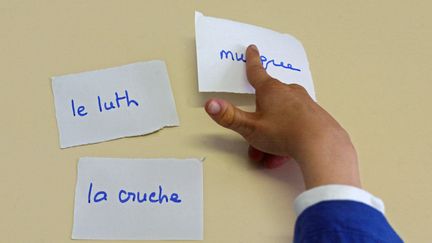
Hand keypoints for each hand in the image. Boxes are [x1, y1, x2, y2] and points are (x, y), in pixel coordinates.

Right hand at [205, 45, 360, 188]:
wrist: (322, 146)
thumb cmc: (285, 133)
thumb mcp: (250, 127)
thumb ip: (229, 116)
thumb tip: (211, 104)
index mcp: (270, 90)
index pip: (256, 72)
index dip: (251, 61)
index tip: (252, 49)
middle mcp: (289, 92)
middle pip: (268, 102)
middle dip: (259, 121)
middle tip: (255, 143)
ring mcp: (305, 103)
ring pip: (282, 117)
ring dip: (273, 135)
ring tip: (271, 156)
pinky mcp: (316, 116)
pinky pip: (297, 125)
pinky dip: (289, 139)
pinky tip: (287, 153)